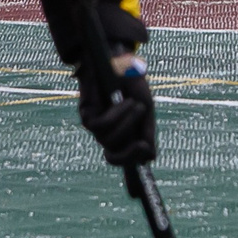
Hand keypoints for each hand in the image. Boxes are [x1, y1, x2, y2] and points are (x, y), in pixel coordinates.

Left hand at [78, 51, 157, 168]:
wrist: (118, 60)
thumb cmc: (131, 83)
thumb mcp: (145, 107)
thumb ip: (146, 132)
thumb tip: (150, 158)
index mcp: (124, 134)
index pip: (124, 158)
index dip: (131, 167)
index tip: (140, 176)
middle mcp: (108, 133)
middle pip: (114, 157)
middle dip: (129, 154)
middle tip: (143, 145)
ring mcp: (96, 125)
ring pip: (108, 141)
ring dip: (127, 123)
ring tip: (138, 105)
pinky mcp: (87, 115)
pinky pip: (101, 125)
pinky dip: (116, 114)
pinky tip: (125, 101)